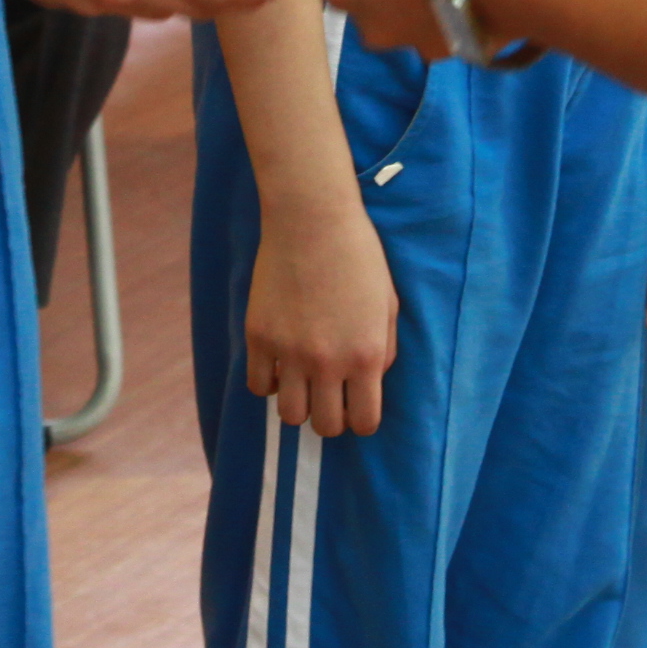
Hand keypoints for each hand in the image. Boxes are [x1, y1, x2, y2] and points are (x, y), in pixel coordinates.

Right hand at [245, 186, 398, 434]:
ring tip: (302, 384)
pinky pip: (258, 384)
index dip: (361, 420)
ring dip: (299, 405)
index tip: (356, 406)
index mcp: (365, 356)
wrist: (312, 220)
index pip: (364, 422)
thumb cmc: (359, 257)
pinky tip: (279, 365)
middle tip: (330, 396)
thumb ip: (384, 350)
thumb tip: (371, 380)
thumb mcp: (388, 305)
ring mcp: (288, 352)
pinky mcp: (258, 336)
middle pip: (324, 427)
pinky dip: (269, 382)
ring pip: (289, 415)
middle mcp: (327, 363)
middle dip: (331, 418)